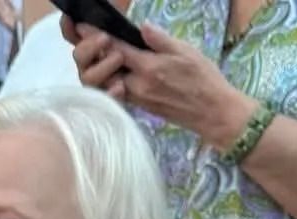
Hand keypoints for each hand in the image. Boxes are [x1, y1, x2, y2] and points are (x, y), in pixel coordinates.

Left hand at [71, 20, 249, 147]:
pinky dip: (113, 80)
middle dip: (93, 53)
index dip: (96, 36)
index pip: (115, 49)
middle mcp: (140, 86)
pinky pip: (121, 93)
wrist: (215, 114)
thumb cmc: (205, 80)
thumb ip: (160, 40)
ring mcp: (141, 99)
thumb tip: (141, 27)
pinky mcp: (144, 107)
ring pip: (111, 82)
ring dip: (101, 68)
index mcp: (149, 68)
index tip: (82, 26)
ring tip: (98, 52)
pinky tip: (114, 69)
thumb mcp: (186, 51)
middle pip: (106, 68)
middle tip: (85, 38)